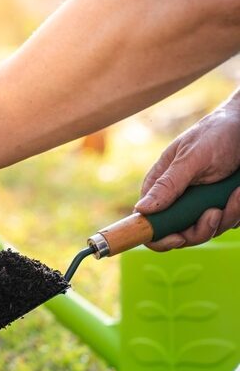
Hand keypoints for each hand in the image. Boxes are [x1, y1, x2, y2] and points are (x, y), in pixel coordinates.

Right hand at [135, 93, 239, 250]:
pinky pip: (228, 221)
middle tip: (215, 213)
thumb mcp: (191, 158)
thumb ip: (168, 185)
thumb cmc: (216, 133)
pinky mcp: (221, 203)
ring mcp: (200, 203)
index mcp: (160, 186)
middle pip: (180, 234)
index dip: (159, 237)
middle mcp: (177, 198)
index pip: (148, 222)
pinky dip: (237, 211)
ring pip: (207, 229)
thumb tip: (141, 210)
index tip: (178, 238)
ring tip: (237, 194)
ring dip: (226, 216)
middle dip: (201, 228)